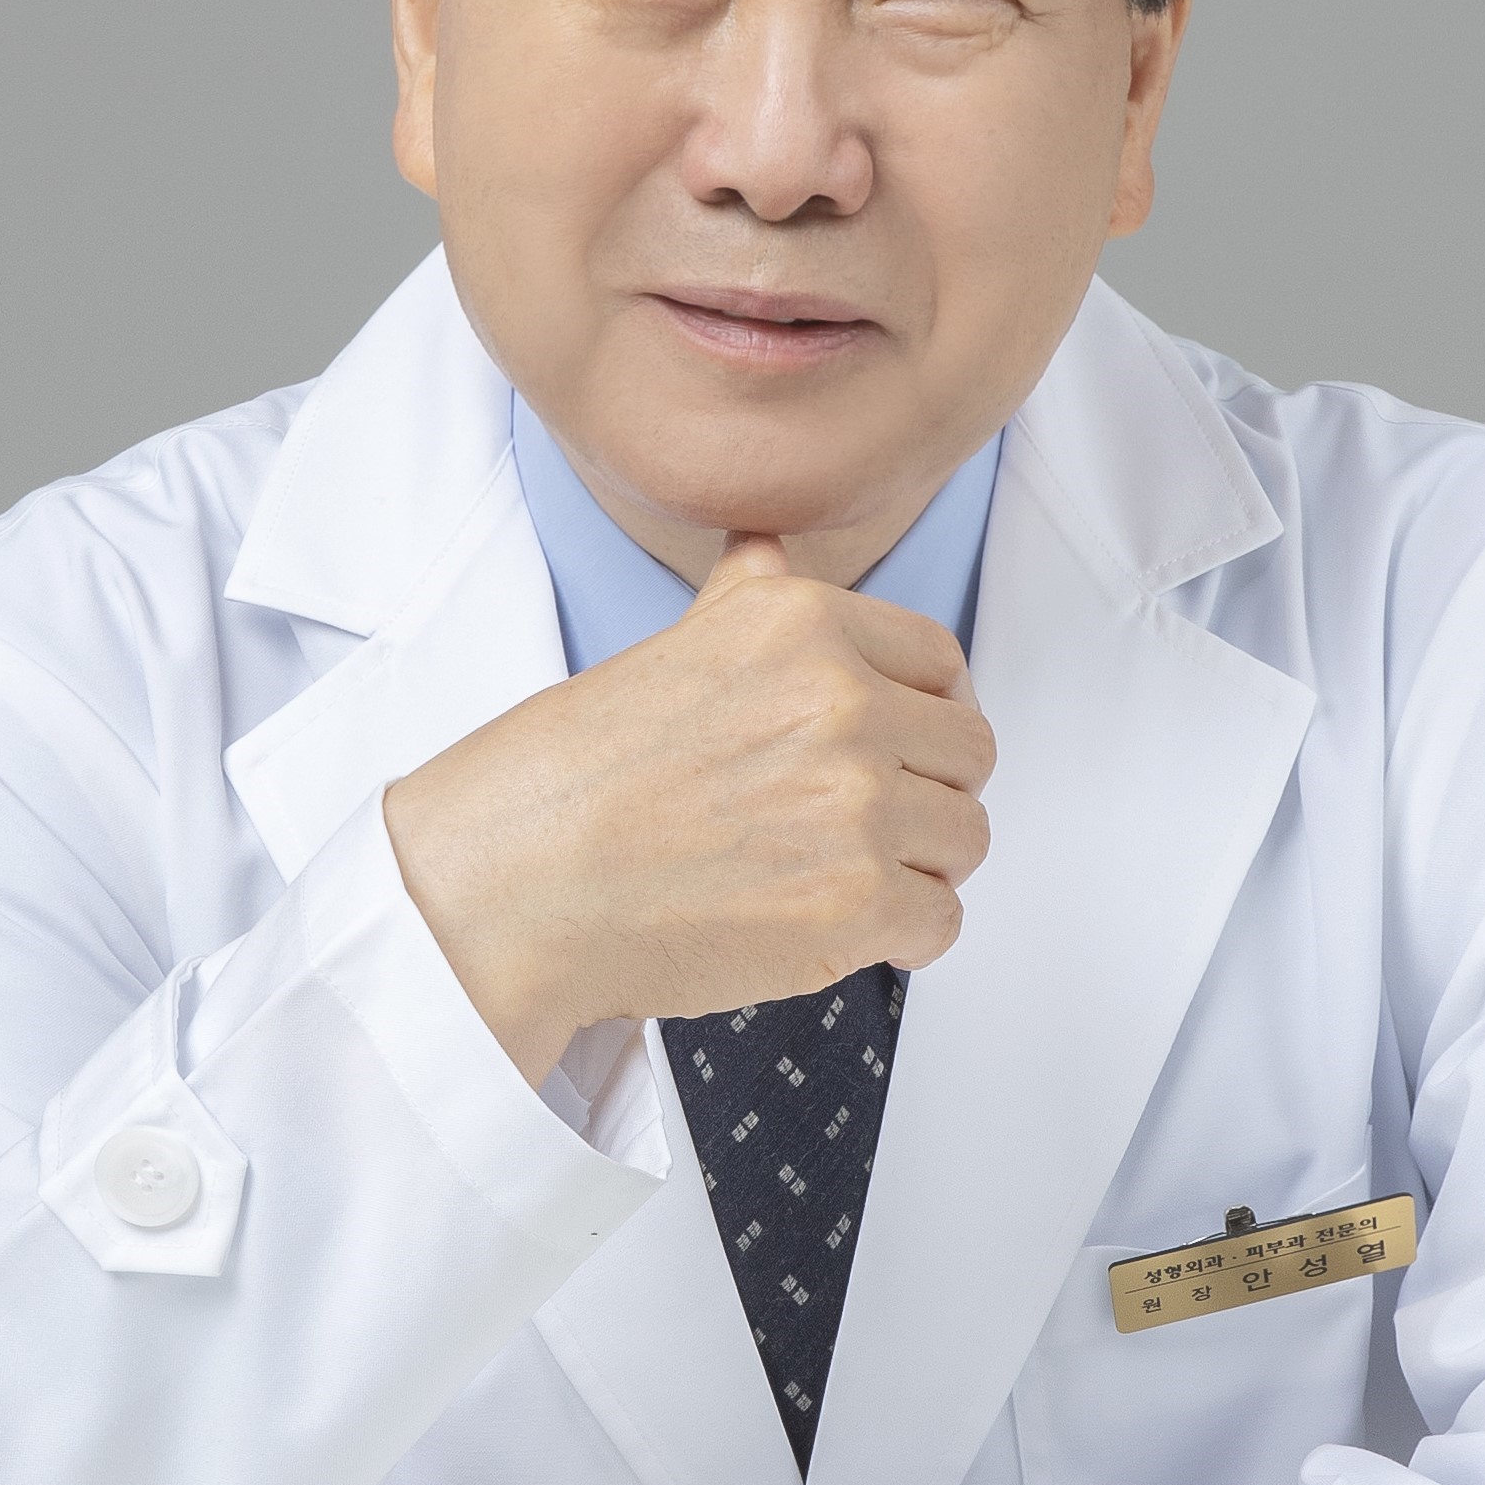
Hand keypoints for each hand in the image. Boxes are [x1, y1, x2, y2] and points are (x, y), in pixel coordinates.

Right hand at [384, 533, 996, 1082]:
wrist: (515, 883)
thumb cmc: (573, 777)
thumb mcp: (670, 645)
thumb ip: (750, 598)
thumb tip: (772, 551)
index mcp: (804, 624)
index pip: (941, 661)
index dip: (925, 710)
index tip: (901, 744)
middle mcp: (842, 703)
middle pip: (970, 752)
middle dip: (928, 789)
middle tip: (864, 819)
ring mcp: (857, 807)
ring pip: (964, 839)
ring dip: (916, 864)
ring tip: (839, 872)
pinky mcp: (855, 906)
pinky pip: (941, 921)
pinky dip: (900, 934)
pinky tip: (836, 922)